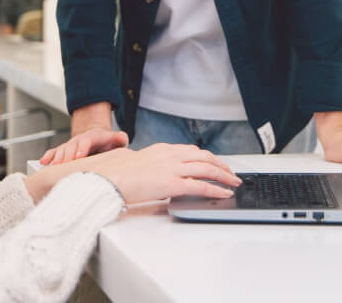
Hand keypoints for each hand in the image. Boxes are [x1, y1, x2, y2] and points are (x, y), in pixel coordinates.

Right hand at [28, 143, 241, 204]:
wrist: (107, 177)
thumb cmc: (117, 173)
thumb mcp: (137, 163)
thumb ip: (150, 166)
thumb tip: (153, 173)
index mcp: (162, 149)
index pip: (192, 150)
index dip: (207, 157)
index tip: (216, 163)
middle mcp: (170, 154)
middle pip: (204, 157)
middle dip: (221, 165)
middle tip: (232, 174)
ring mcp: (172, 167)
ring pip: (207, 168)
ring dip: (224, 176)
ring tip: (234, 183)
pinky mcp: (172, 183)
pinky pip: (201, 185)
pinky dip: (216, 189)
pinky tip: (224, 193)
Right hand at [40, 127, 127, 164]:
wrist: (97, 137)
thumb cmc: (106, 142)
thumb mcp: (116, 139)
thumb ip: (120, 138)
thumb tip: (122, 137)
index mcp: (92, 137)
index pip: (86, 141)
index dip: (81, 148)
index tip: (78, 156)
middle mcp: (79, 140)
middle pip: (71, 146)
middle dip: (66, 156)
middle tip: (62, 165)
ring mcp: (71, 145)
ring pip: (62, 150)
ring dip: (57, 158)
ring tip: (53, 167)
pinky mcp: (65, 151)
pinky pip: (55, 152)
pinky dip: (48, 156)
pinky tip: (43, 162)